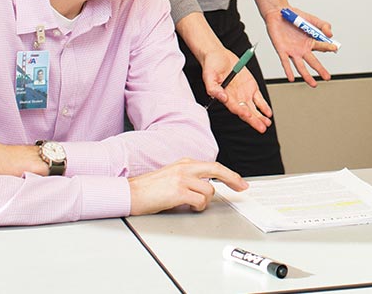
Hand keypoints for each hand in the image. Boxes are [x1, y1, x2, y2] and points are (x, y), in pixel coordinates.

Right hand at [128, 159, 247, 215]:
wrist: (129, 193)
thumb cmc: (149, 188)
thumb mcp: (172, 175)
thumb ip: (189, 177)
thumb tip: (207, 186)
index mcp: (184, 163)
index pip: (213, 166)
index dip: (230, 174)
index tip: (240, 182)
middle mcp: (185, 168)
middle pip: (217, 170)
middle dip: (233, 179)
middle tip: (241, 188)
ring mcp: (181, 179)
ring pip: (208, 191)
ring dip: (205, 201)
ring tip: (193, 205)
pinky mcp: (177, 191)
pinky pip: (199, 201)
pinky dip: (198, 207)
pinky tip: (190, 207)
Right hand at [201, 48, 271, 132]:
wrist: (218, 55)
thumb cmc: (212, 65)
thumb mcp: (209, 75)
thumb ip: (213, 88)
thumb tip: (222, 97)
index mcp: (225, 96)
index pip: (235, 107)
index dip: (242, 112)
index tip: (248, 116)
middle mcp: (235, 97)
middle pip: (246, 112)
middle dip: (254, 120)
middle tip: (262, 127)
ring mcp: (244, 93)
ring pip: (254, 108)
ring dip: (260, 116)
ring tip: (267, 123)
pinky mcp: (251, 86)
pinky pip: (259, 99)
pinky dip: (264, 106)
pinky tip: (268, 113)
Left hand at [263, 5, 335, 85]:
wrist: (278, 13)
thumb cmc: (295, 17)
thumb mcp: (312, 19)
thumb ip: (323, 25)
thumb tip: (331, 34)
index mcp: (310, 42)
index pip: (321, 47)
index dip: (328, 47)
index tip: (334, 47)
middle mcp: (302, 49)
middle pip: (312, 62)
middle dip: (320, 70)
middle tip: (327, 77)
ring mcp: (292, 51)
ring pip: (300, 66)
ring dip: (306, 75)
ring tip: (313, 84)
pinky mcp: (282, 50)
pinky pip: (285, 62)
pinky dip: (288, 70)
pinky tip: (291, 78)